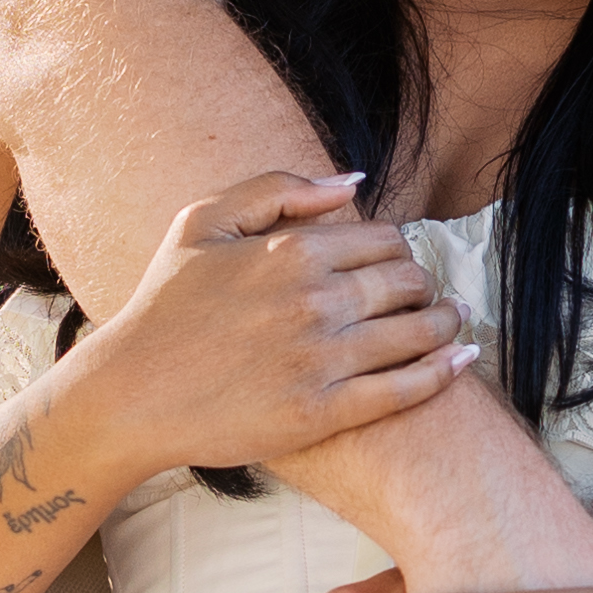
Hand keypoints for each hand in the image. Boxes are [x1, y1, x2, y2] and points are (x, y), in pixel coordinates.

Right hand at [77, 175, 468, 482]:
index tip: (394, 262)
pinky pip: (404, 389)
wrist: (130, 394)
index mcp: (290, 250)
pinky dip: (443, 371)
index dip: (397, 248)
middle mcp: (314, 300)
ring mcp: (321, 359)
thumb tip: (353, 181)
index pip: (382, 238)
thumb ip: (278, 190)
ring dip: (445, 322)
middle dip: (423, 283)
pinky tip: (462, 360)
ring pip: (417, 332)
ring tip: (453, 321)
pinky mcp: (322, 412)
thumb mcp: (203, 221)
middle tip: (425, 293)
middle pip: (407, 281)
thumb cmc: (164, 305)